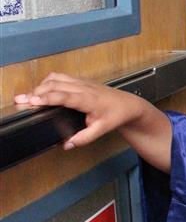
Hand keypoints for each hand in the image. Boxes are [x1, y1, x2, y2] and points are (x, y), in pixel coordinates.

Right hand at [14, 73, 147, 149]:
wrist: (129, 105)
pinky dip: (49, 82)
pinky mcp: (81, 80)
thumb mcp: (101, 130)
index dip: (46, 98)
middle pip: (55, 85)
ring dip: (41, 86)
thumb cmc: (116, 116)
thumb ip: (83, 138)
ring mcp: (82, 82)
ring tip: (29, 97)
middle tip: (21, 101)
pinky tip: (42, 90)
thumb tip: (66, 145)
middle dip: (37, 92)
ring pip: (56, 78)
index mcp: (89, 100)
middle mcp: (84, 88)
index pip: (64, 97)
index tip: (32, 101)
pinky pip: (61, 77)